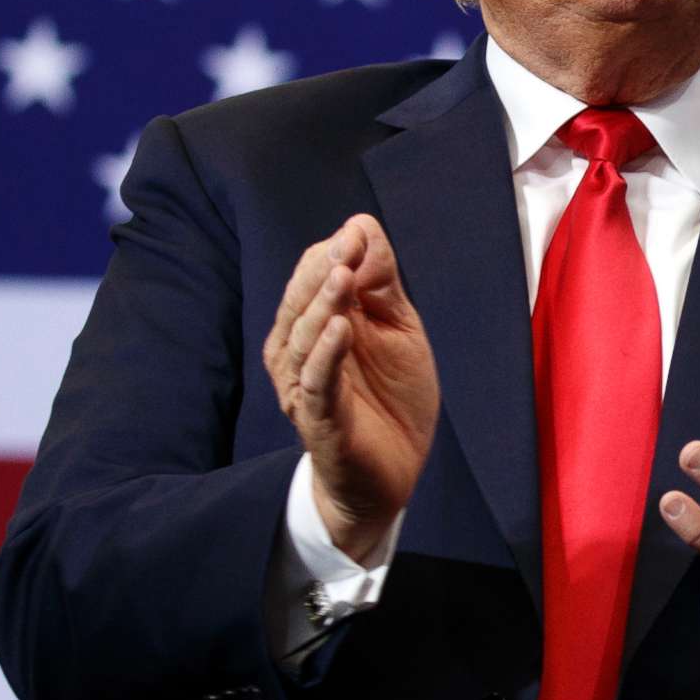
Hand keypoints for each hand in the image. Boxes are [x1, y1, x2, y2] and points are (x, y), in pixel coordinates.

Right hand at [261, 214, 439, 561]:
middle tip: (346, 245)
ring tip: (342, 276)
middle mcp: (301, 350)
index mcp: (319, 323)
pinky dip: (326, 354)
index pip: (316, 276)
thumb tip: (363, 227)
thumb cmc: (392, 397)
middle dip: (324, 270)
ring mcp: (306, 384)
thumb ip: (382, 285)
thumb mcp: (398, 330)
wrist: (394, 472)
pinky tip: (340, 329)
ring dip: (323, 305)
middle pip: (303, 301)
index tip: (357, 230)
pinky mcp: (318, 418)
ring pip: (304, 337)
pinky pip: (317, 382)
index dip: (337, 252)